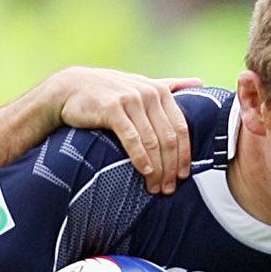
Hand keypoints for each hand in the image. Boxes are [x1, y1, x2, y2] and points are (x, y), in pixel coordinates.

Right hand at [47, 68, 199, 193]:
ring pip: (152, 141)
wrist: (70, 88)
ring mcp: (131, 100)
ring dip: (157, 168)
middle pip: (168, 138)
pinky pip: (132, 138)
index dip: (184, 155)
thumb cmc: (108, 92)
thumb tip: (201, 82)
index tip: (183, 177)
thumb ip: (170, 85)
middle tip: (168, 189)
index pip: (180, 128)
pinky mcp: (112, 109)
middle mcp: (148, 93)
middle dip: (171, 167)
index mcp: (160, 91)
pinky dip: (141, 157)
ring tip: (155, 188)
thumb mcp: (141, 85)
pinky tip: (144, 172)